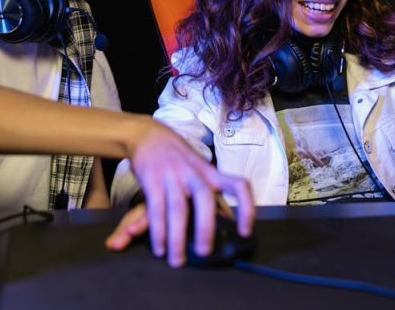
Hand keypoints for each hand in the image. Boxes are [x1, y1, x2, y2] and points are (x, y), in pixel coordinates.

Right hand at [105, 118, 253, 267]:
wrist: (148, 134)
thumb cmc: (178, 158)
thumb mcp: (199, 169)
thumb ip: (211, 192)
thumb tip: (228, 220)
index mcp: (210, 173)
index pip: (238, 184)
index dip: (246, 207)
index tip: (245, 232)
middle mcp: (194, 173)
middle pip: (205, 198)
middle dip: (205, 227)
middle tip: (204, 253)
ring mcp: (172, 175)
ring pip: (177, 208)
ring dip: (177, 237)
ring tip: (176, 260)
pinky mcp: (152, 179)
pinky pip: (156, 208)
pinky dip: (157, 231)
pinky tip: (160, 247)